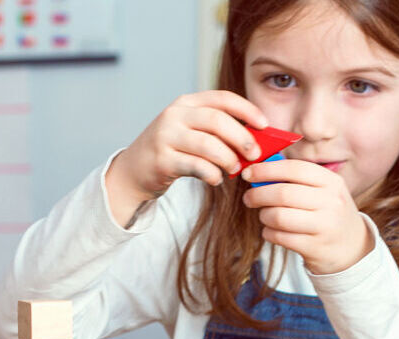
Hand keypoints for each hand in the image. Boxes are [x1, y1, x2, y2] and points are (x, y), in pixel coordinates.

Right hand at [105, 91, 270, 224]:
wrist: (134, 171)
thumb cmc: (173, 151)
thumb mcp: (192, 132)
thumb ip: (219, 132)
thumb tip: (259, 141)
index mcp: (187, 103)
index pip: (222, 98)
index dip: (247, 110)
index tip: (265, 125)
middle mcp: (174, 115)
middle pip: (217, 121)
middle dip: (241, 138)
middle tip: (255, 154)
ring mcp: (165, 136)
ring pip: (208, 145)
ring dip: (228, 160)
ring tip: (234, 170)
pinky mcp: (161, 160)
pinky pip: (196, 167)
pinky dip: (212, 175)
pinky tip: (215, 179)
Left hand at [241, 160, 373, 274]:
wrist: (352, 248)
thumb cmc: (328, 214)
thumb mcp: (324, 191)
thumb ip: (296, 179)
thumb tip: (258, 170)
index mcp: (331, 182)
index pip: (294, 169)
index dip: (267, 170)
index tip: (248, 173)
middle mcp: (331, 202)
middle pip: (283, 193)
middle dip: (258, 194)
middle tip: (249, 198)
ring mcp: (324, 226)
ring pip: (278, 217)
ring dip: (264, 216)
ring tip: (265, 216)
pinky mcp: (314, 247)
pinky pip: (280, 237)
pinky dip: (269, 233)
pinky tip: (272, 231)